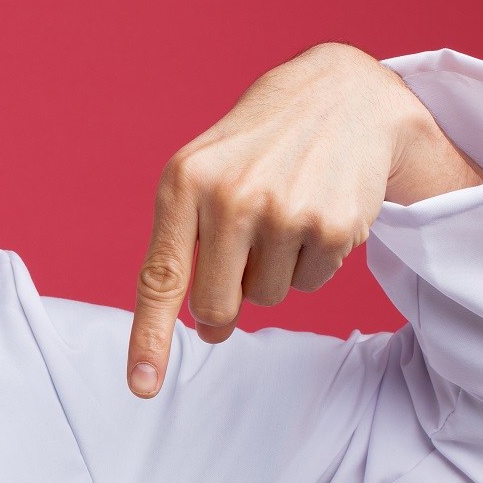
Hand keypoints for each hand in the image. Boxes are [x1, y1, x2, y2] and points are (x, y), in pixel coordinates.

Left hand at [126, 43, 482, 397]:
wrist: (341, 96)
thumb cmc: (256, 147)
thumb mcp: (202, 173)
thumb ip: (186, 245)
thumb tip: (206, 328)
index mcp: (184, 183)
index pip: (161, 278)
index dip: (150, 338)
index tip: (141, 386)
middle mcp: (231, 198)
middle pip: (217, 306)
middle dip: (226, 303)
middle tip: (243, 260)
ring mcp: (285, 213)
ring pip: (267, 299)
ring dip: (273, 272)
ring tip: (284, 214)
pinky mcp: (332, 227)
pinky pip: (310, 284)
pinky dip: (311, 261)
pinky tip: (315, 212)